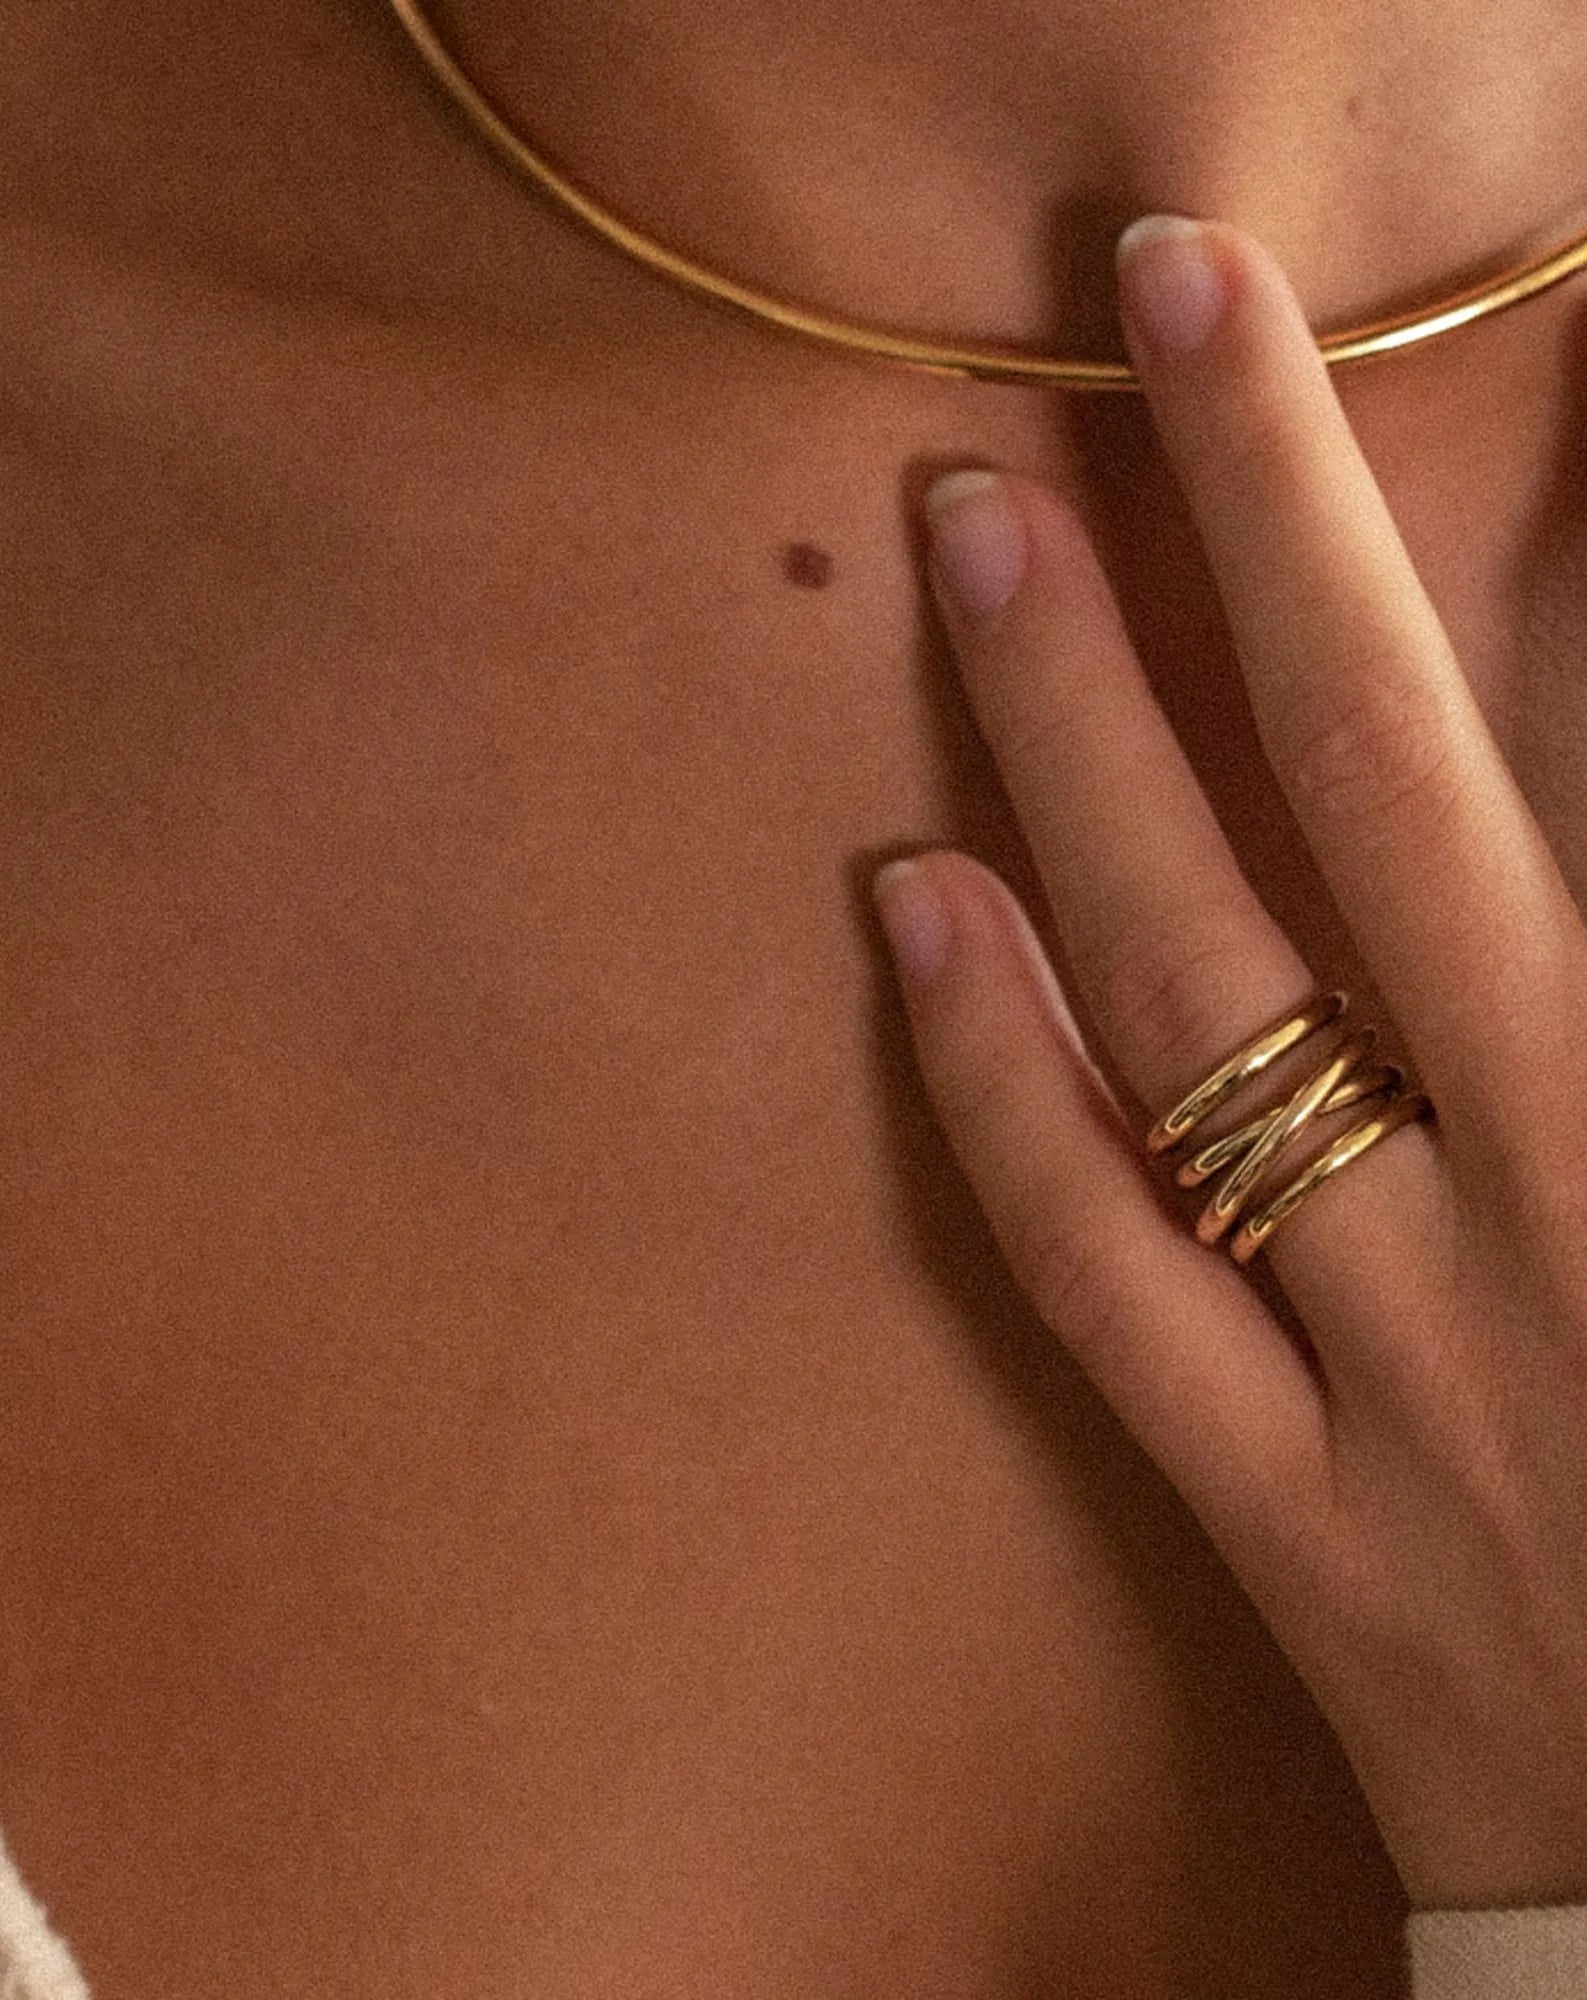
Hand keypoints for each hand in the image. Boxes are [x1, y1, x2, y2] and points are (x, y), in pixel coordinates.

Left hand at [872, 215, 1586, 1911]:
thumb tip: (1565, 764)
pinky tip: (909, 909)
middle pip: (1372, 811)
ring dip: (1079, 759)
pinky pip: (1104, 1283)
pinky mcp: (1290, 1526)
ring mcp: (1404, 1377)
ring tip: (979, 546)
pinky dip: (993, 1091)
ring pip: (1199, 1014)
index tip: (1248, 328)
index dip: (1364, 525)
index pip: (1495, 757)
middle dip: (1246, 544)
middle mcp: (1548, 1212)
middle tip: (1118, 338)